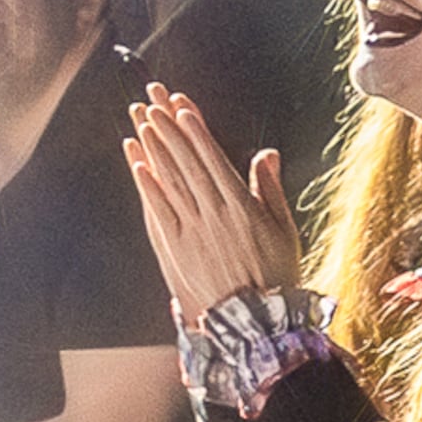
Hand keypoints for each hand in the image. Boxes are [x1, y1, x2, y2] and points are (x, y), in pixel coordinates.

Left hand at [124, 88, 299, 315]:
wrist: (257, 321)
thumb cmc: (276, 275)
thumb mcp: (284, 228)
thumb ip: (270, 188)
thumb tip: (267, 152)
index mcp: (242, 205)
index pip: (212, 158)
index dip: (195, 130)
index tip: (182, 106)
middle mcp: (214, 212)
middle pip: (186, 161)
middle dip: (169, 128)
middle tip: (153, 99)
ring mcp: (192, 230)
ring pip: (170, 180)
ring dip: (155, 148)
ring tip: (143, 120)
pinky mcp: (176, 247)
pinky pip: (159, 210)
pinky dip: (148, 185)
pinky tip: (138, 163)